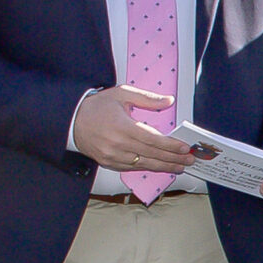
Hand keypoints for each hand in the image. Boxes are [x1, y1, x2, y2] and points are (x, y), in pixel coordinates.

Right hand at [73, 86, 194, 173]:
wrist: (72, 121)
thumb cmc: (97, 106)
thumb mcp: (122, 94)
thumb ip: (147, 98)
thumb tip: (169, 100)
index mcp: (122, 127)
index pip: (153, 139)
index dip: (170, 145)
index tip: (185, 147)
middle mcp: (118, 144)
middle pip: (152, 154)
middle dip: (173, 158)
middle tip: (189, 159)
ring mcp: (113, 156)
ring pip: (144, 164)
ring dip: (164, 166)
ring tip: (180, 166)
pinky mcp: (109, 163)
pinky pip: (133, 168)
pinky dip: (148, 168)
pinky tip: (160, 167)